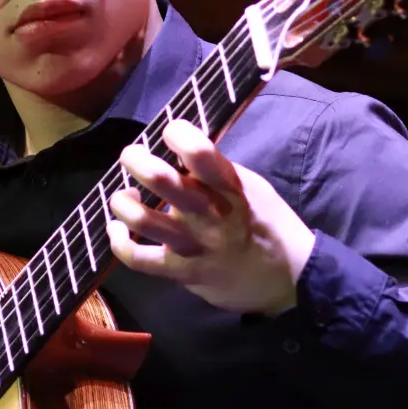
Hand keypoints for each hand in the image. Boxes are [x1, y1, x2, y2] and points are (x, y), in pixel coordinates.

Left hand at [106, 119, 315, 315]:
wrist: (290, 278)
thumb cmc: (267, 224)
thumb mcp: (251, 188)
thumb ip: (217, 171)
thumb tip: (178, 150)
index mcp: (231, 186)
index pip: (199, 152)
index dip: (177, 133)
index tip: (171, 131)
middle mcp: (210, 213)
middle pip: (161, 180)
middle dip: (136, 160)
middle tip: (131, 156)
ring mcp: (195, 245)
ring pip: (142, 219)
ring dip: (122, 202)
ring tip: (124, 195)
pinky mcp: (184, 273)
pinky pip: (139, 259)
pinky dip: (120, 243)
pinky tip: (117, 229)